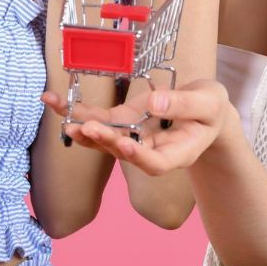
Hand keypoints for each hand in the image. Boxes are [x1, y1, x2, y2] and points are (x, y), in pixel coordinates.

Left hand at [41, 79, 233, 174]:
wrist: (204, 110)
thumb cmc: (210, 109)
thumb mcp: (208, 103)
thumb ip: (184, 104)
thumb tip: (155, 102)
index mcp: (177, 153)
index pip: (156, 163)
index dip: (138, 156)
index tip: (125, 145)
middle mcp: (151, 150)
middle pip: (124, 152)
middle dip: (105, 140)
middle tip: (87, 128)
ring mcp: (134, 136)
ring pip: (105, 139)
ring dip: (83, 129)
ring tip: (64, 119)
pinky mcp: (124, 121)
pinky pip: (99, 119)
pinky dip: (77, 112)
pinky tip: (55, 102)